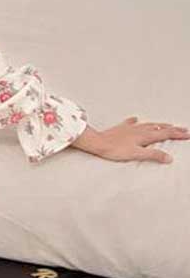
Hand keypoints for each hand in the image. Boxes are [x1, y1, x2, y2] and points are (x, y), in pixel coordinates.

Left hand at [71, 116, 188, 162]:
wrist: (97, 142)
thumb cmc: (115, 149)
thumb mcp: (136, 154)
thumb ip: (153, 155)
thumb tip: (169, 158)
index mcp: (145, 136)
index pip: (165, 134)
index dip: (177, 134)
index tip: (188, 134)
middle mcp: (139, 130)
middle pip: (159, 128)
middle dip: (172, 129)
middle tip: (183, 129)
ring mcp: (129, 128)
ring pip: (148, 124)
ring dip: (158, 125)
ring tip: (166, 124)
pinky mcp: (120, 128)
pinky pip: (130, 123)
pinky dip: (136, 121)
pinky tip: (135, 119)